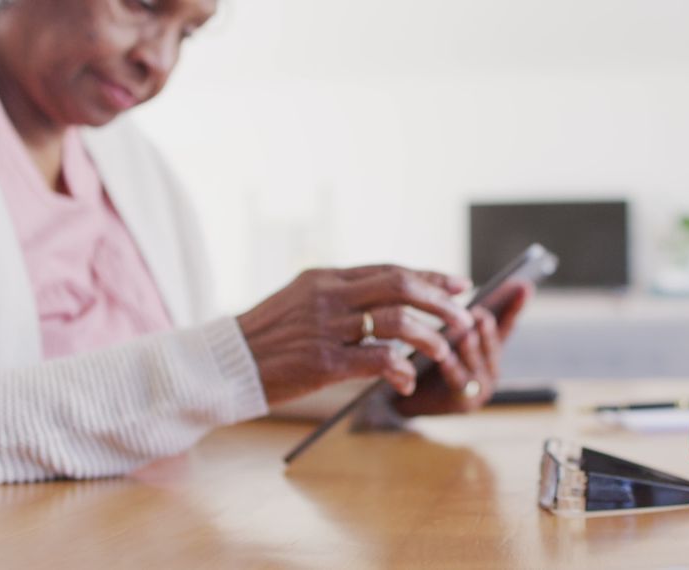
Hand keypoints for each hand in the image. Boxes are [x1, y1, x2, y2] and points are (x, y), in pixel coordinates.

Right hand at [237, 265, 474, 405]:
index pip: (391, 269)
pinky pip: (378, 360)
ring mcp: (326, 327)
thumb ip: (341, 297)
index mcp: (326, 277)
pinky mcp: (322, 362)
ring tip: (442, 352)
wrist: (224, 363)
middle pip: (402, 286)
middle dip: (440, 302)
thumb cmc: (267, 336)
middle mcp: (329, 295)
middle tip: (463, 318)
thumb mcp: (301, 301)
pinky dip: (400, 370)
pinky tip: (406, 381)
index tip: (460, 285)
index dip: (430, 277)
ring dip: (429, 337)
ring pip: (397, 321)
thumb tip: (389, 300)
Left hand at [393, 280, 532, 416]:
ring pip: (478, 363)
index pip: (506, 322)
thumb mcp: (445, 333)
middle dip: (488, 329)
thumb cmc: (427, 359)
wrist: (406, 396)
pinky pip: (459, 383)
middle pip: (494, 344)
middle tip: (481, 313)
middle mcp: (490, 367)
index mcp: (488, 347)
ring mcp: (480, 387)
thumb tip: (463, 283)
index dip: (514, 304)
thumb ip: (457, 315)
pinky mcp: (463, 402)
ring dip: (473, 347)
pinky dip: (453, 368)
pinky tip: (446, 357)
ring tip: (467, 333)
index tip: (524, 284)